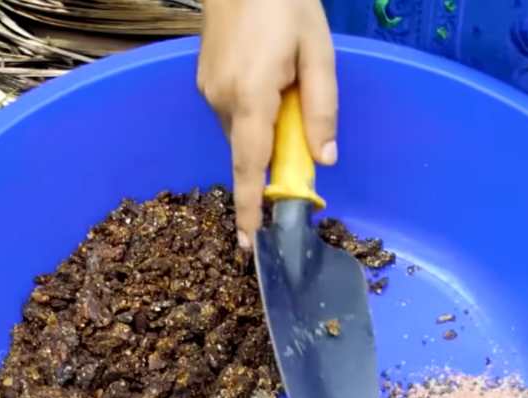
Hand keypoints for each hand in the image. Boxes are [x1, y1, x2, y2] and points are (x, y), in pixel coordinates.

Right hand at [196, 0, 336, 248]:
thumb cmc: (285, 4)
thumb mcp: (318, 53)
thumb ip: (322, 110)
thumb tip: (323, 160)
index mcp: (251, 97)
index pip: (249, 166)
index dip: (251, 207)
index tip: (249, 243)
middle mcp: (221, 101)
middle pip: (248, 149)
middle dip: (271, 154)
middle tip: (297, 125)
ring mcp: (208, 91)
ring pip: (240, 130)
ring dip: (263, 125)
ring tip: (284, 80)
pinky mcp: (204, 82)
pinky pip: (231, 111)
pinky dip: (251, 110)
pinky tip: (266, 76)